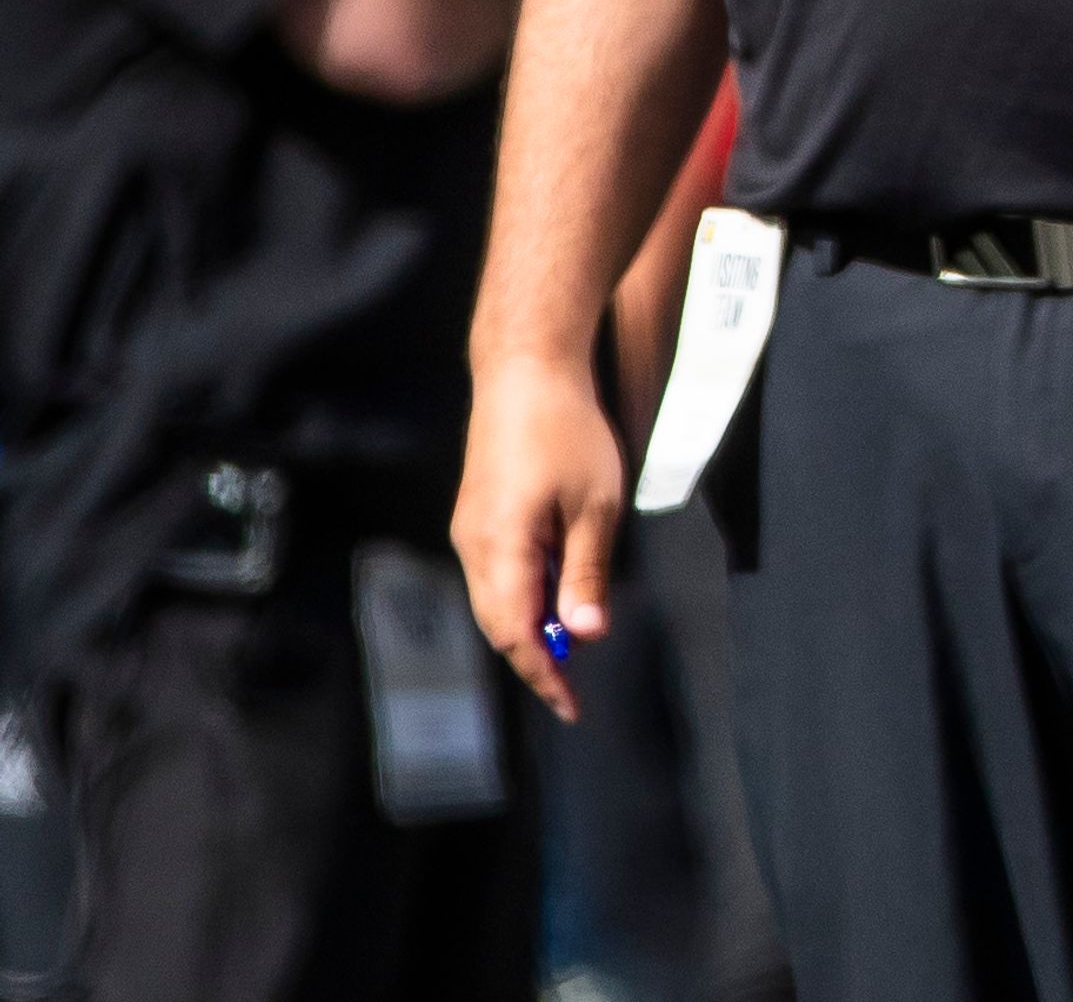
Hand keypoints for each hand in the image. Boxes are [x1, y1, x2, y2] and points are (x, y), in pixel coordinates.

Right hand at [450, 358, 623, 721]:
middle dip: (535, 659)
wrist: (527, 372)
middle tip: (573, 686)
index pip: (517, 635)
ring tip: (571, 642)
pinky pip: (496, 573)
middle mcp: (472, 546)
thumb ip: (586, 573)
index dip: (543, 677)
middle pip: (499, 625)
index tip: (571, 707)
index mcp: (500, 549)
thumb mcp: (595, 507)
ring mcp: (469, 530)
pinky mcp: (476, 515)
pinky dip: (523, 596)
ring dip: (530, 627)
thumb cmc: (567, 432)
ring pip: (496, 601)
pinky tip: (555, 593)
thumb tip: (585, 635)